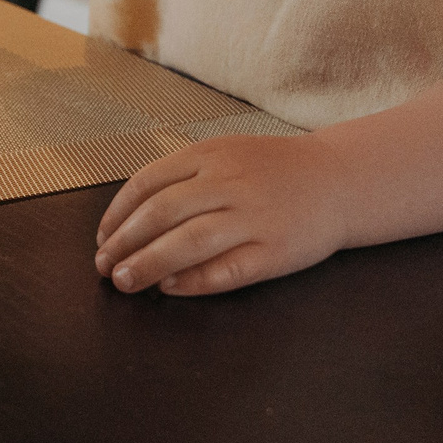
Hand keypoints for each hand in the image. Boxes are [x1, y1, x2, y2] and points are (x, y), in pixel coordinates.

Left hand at [91, 134, 347, 295]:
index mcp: (211, 154)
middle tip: (105, 268)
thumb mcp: (226, 154)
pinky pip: (225, 270)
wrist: (340, 179)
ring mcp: (253, 217)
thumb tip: (130, 219)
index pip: (147, 183)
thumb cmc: (273, 171)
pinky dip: (192, 282)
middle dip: (124, 244)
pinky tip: (170, 288)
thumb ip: (183, 177)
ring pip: (188, 243)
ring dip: (148, 264)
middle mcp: (230, 182)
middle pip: (161, 214)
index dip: (117, 215)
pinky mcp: (275, 251)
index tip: (102, 239)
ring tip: (126, 282)